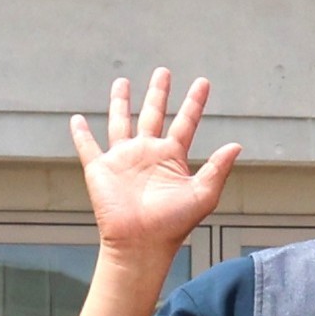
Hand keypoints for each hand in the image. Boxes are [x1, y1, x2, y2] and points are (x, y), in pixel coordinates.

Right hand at [67, 65, 239, 266]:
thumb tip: (237, 145)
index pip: (185, 122)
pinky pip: (88, 147)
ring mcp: (123, 159)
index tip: (203, 82)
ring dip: (121, 102)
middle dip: (158, 93)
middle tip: (163, 72)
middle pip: (153, 114)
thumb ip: (218, 168)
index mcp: (172, 157)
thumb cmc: (173, 224)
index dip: (194, 103)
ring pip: (120, 122)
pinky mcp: (100, 168)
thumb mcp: (203, 194)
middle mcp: (148, 153)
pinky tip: (76, 119)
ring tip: (122, 82)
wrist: (141, 243)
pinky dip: (81, 134)